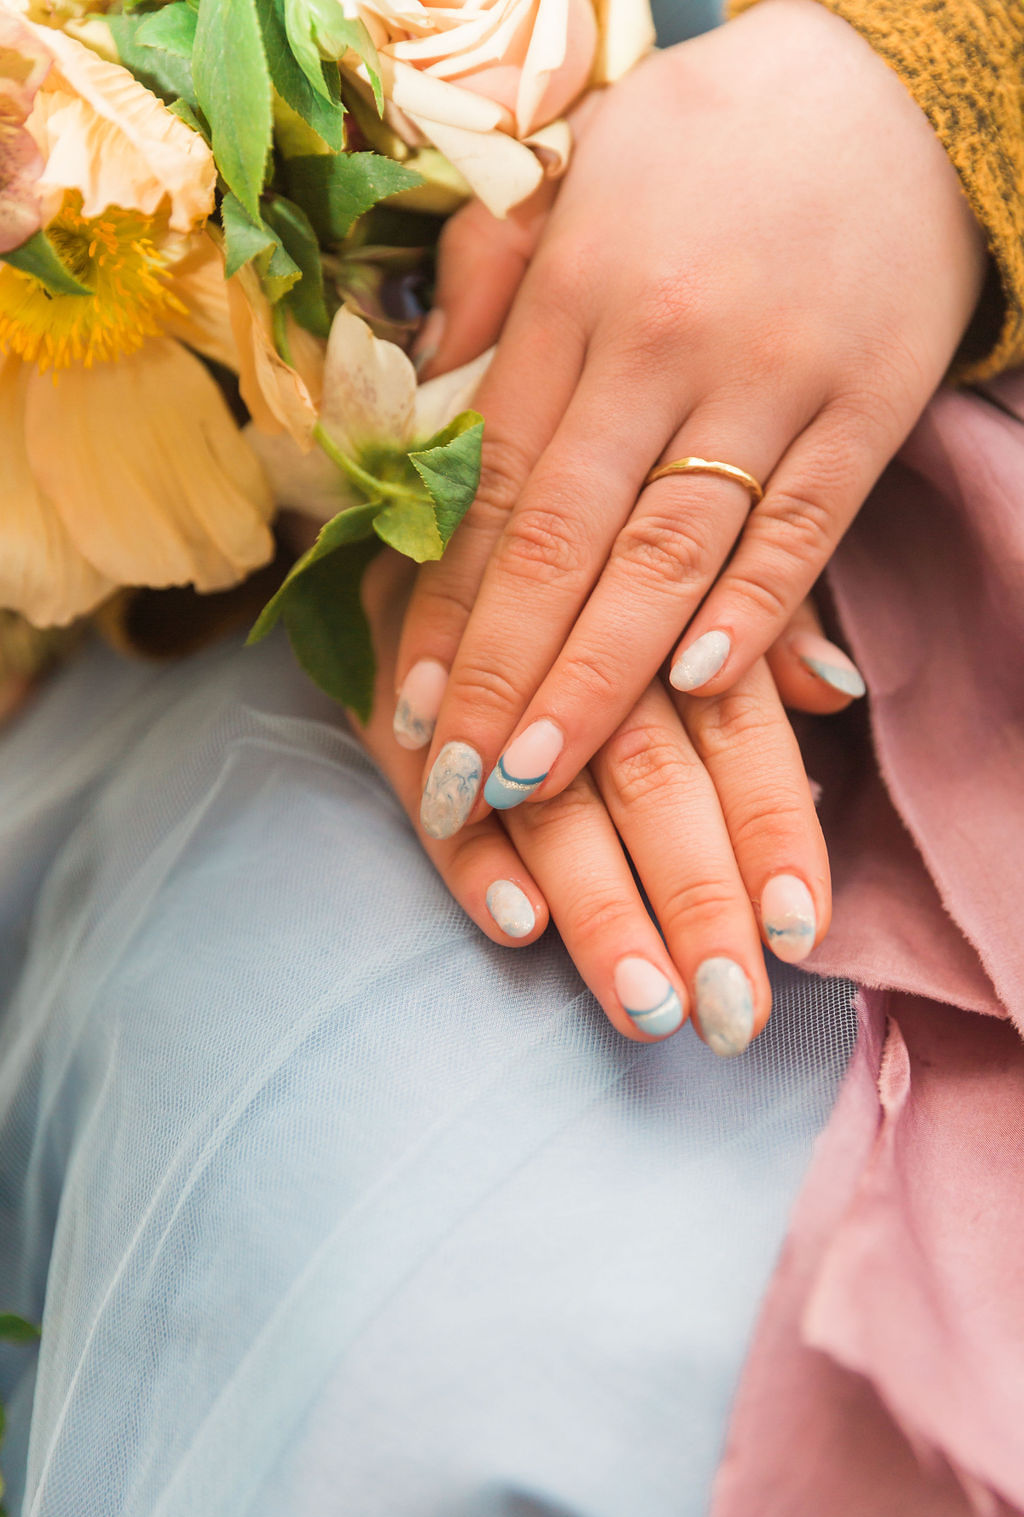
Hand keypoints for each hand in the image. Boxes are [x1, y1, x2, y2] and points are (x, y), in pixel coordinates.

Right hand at [358, 548, 830, 1055]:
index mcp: (669, 615)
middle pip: (652, 781)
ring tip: (644, 1001)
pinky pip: (424, 783)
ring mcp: (484, 674)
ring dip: (598, 904)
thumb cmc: (590, 542)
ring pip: (551, 802)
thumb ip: (768, 620)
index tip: (800, 933)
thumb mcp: (692, 552)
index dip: (771, 830)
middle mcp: (585, 648)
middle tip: (732, 1012)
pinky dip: (471, 855)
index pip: (737, 733)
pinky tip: (518, 924)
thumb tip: (834, 688)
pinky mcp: (395, 692)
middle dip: (695, 899)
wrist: (425, 474)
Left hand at [397, 0, 984, 839]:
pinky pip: (800, 529)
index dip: (446, 609)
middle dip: (503, 676)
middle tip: (458, 783)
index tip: (408, 708)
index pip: (490, 487)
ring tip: (539, 774)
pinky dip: (753, 614)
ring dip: (599, 678)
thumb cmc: (711, 145)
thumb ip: (495, 297)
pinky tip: (698, 694)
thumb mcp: (576, 179)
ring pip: (668, 555)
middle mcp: (660, 349)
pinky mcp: (865, 411)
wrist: (897, 87)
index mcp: (572, 298)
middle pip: (563, 541)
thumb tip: (423, 413)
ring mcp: (767, 383)